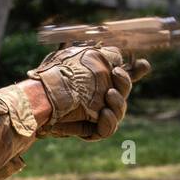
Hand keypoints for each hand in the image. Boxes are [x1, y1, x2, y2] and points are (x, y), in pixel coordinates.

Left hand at [28, 44, 150, 139]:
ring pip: (119, 111)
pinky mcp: (92, 131)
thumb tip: (119, 48)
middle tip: (116, 73)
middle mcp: (103, 98)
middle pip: (124, 91)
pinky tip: (104, 113)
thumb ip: (97, 54)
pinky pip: (107, 130)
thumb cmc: (55, 78)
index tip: (143, 64)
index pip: (124, 74)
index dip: (136, 70)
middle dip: (125, 82)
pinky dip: (108, 122)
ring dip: (118, 102)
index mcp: (101, 80)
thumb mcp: (77, 60)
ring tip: (109, 94)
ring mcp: (99, 115)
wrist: (37, 100)